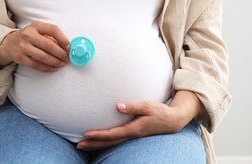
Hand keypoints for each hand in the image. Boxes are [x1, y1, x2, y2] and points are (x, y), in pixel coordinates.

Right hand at [0, 20, 69, 71]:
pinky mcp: (20, 57)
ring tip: (62, 64)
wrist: (9, 43)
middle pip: (49, 45)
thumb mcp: (39, 31)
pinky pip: (36, 65)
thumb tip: (66, 47)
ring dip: (55, 62)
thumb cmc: (30, 36)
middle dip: (61, 53)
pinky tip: (54, 68)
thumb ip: (51, 36)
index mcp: (36, 25)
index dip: (63, 39)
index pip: (53, 30)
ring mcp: (23, 46)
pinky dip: (47, 68)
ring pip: (43, 56)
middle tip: (67, 58)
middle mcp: (28, 34)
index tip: (69, 47)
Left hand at [77, 90, 202, 149]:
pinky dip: (106, 142)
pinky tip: (99, 142)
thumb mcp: (147, 106)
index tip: (86, 134)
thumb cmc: (160, 112)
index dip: (99, 135)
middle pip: (109, 142)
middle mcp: (132, 135)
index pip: (113, 134)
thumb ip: (133, 106)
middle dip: (94, 143)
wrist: (172, 121)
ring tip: (84, 145)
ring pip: (112, 144)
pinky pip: (116, 141)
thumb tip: (118, 106)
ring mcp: (132, 136)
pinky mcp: (133, 134)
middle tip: (79, 144)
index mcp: (134, 129)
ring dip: (97, 145)